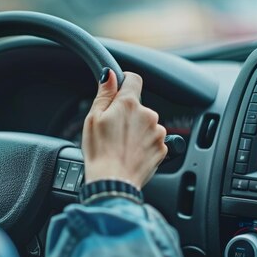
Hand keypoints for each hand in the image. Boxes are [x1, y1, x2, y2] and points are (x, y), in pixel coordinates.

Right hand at [82, 69, 167, 188]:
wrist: (113, 182)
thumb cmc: (100, 152)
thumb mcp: (93, 118)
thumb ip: (105, 93)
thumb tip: (110, 74)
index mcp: (129, 104)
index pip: (133, 79)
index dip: (125, 83)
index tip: (118, 91)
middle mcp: (148, 115)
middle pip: (139, 106)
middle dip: (128, 114)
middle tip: (113, 130)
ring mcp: (158, 132)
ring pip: (147, 124)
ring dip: (137, 131)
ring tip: (122, 146)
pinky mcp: (163, 148)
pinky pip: (153, 141)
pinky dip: (144, 145)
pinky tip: (131, 154)